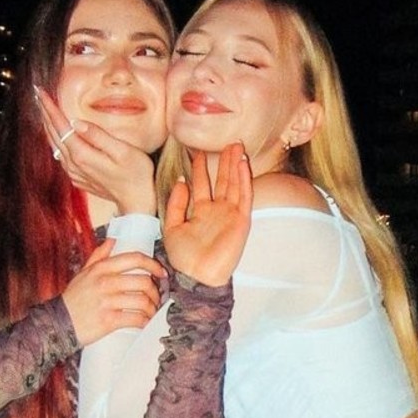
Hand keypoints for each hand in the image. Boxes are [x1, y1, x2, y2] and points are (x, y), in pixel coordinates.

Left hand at [34, 86, 156, 214]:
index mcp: (82, 154)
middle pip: (53, 134)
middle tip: (37, 95)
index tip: (40, 92)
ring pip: (54, 145)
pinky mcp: (77, 177)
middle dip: (45, 113)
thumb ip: (98, 136)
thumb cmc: (136, 174)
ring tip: (44, 110)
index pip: (61, 125)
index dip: (50, 108)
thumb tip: (77, 122)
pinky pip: (60, 155)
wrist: (137, 202)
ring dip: (48, 126)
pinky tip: (56, 134)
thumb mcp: (123, 151)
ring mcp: (74, 172)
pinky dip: (55, 141)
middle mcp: (73, 164)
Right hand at [60, 237, 166, 345]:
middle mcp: (106, 282)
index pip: (135, 258)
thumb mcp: (83, 273)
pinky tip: (144, 323)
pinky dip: (144, 321)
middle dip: (156, 292)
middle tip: (156, 298)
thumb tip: (113, 240)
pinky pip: (136, 318)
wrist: (57, 323)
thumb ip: (99, 256)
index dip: (153, 265)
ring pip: (143, 301)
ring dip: (152, 308)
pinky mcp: (109, 320)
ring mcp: (108, 301)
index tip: (161, 273)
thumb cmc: (73, 299)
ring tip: (150, 312)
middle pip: (144, 281)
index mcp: (102, 268)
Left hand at [163, 144, 251, 286]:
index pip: (203, 184)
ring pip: (234, 184)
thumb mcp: (172, 227)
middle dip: (224, 161)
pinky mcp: (241, 221)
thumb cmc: (184, 258)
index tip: (198, 151)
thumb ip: (177, 203)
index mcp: (201, 212)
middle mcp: (218, 211)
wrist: (197, 276)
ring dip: (236, 165)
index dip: (201, 168)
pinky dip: (244, 179)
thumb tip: (182, 181)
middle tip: (226, 142)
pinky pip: (244, 196)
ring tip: (236, 146)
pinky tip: (242, 164)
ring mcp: (230, 215)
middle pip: (222, 180)